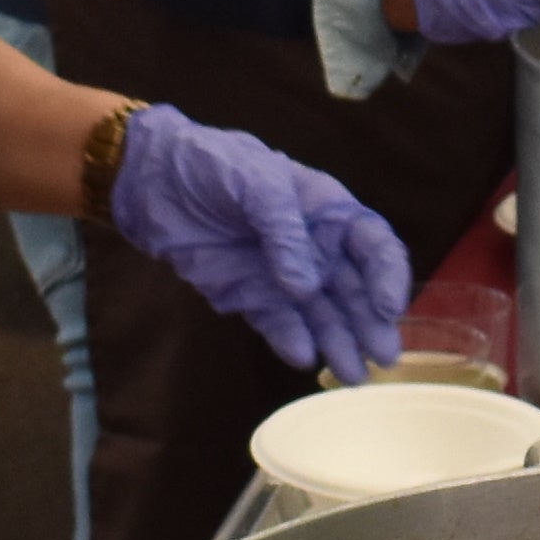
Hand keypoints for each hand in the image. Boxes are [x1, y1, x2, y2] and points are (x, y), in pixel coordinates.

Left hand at [106, 109, 411, 385]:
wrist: (150, 181)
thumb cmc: (211, 164)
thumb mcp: (254, 180)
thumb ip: (282, 229)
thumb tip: (306, 285)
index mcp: (324, 210)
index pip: (372, 244)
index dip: (387, 275)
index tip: (390, 306)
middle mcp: (313, 248)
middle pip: (355, 290)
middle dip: (371, 323)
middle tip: (384, 358)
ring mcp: (282, 276)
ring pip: (322, 314)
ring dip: (340, 342)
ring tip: (354, 376)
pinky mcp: (249, 297)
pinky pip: (277, 325)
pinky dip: (292, 341)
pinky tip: (303, 358)